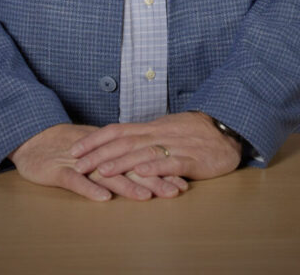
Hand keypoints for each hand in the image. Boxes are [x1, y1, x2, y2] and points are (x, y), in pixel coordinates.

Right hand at [10, 123, 188, 201]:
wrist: (33, 139)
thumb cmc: (65, 148)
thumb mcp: (96, 153)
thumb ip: (118, 160)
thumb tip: (146, 168)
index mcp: (109, 150)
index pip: (139, 159)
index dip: (161, 168)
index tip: (183, 178)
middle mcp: (99, 155)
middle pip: (130, 166)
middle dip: (154, 178)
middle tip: (176, 189)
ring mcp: (79, 163)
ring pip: (107, 174)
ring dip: (127, 185)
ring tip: (147, 196)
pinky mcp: (59, 171)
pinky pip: (75, 181)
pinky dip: (89, 188)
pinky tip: (104, 199)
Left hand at [70, 111, 242, 181]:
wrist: (225, 130)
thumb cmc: (194, 133)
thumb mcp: (164, 131)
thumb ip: (144, 138)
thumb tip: (119, 145)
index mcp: (151, 128)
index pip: (117, 130)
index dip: (94, 139)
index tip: (74, 148)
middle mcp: (158, 134)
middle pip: (124, 142)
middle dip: (99, 153)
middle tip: (77, 164)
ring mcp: (175, 145)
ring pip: (144, 152)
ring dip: (122, 162)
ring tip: (103, 170)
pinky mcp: (192, 159)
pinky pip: (172, 163)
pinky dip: (156, 168)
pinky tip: (142, 173)